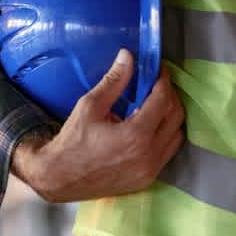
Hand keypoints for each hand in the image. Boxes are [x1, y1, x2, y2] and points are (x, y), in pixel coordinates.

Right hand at [12, 49, 184, 202]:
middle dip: (170, 96)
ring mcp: (151, 170)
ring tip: (155, 104)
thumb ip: (113, 81)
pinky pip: (167, 152)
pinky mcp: (147, 179)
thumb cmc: (72, 141)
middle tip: (157, 84)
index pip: (162, 100)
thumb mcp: (89, 106)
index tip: (158, 70)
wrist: (60, 178)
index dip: (163, 80)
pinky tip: (149, 127)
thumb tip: (127, 57)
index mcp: (135, 134)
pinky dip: (165, 135)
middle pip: (175, 116)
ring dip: (170, 116)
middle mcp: (149, 154)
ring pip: (176, 136)